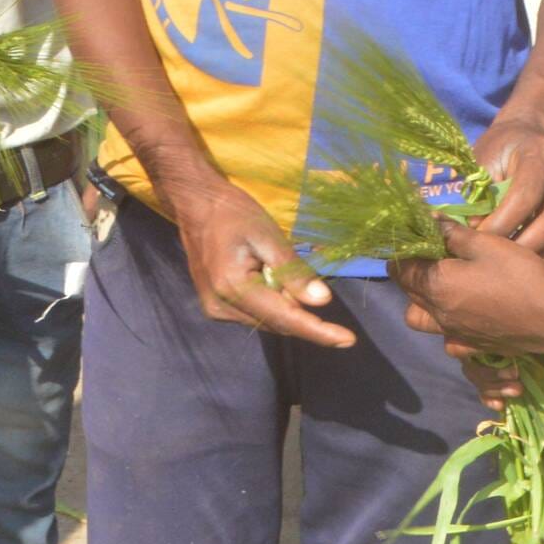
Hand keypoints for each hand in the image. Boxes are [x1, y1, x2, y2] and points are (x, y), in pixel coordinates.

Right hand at [164, 177, 353, 348]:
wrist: (195, 202)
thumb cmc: (232, 212)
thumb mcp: (268, 234)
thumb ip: (293, 271)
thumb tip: (322, 302)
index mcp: (233, 288)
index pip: (286, 319)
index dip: (319, 332)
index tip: (348, 340)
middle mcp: (221, 308)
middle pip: (277, 323)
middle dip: (302, 311)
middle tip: (312, 283)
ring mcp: (215, 310)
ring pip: (268, 320)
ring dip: (285, 304)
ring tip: (277, 269)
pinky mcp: (216, 306)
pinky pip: (256, 313)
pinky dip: (272, 301)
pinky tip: (267, 275)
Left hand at [394, 217, 543, 362]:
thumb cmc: (520, 277)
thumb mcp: (487, 245)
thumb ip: (454, 233)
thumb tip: (430, 221)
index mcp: (437, 285)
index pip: (402, 269)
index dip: (404, 251)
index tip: (413, 237)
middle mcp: (438, 313)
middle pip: (408, 293)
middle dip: (411, 273)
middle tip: (429, 254)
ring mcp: (454, 334)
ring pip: (421, 318)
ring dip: (422, 301)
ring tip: (443, 284)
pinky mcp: (471, 346)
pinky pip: (445, 337)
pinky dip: (445, 325)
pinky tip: (463, 311)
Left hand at [473, 114, 543, 267]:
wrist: (532, 135)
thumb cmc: (500, 149)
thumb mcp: (482, 160)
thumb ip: (477, 193)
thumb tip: (469, 234)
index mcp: (542, 151)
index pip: (525, 196)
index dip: (501, 223)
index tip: (477, 240)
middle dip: (518, 248)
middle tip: (491, 262)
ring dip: (531, 258)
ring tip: (503, 269)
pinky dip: (543, 259)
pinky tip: (520, 268)